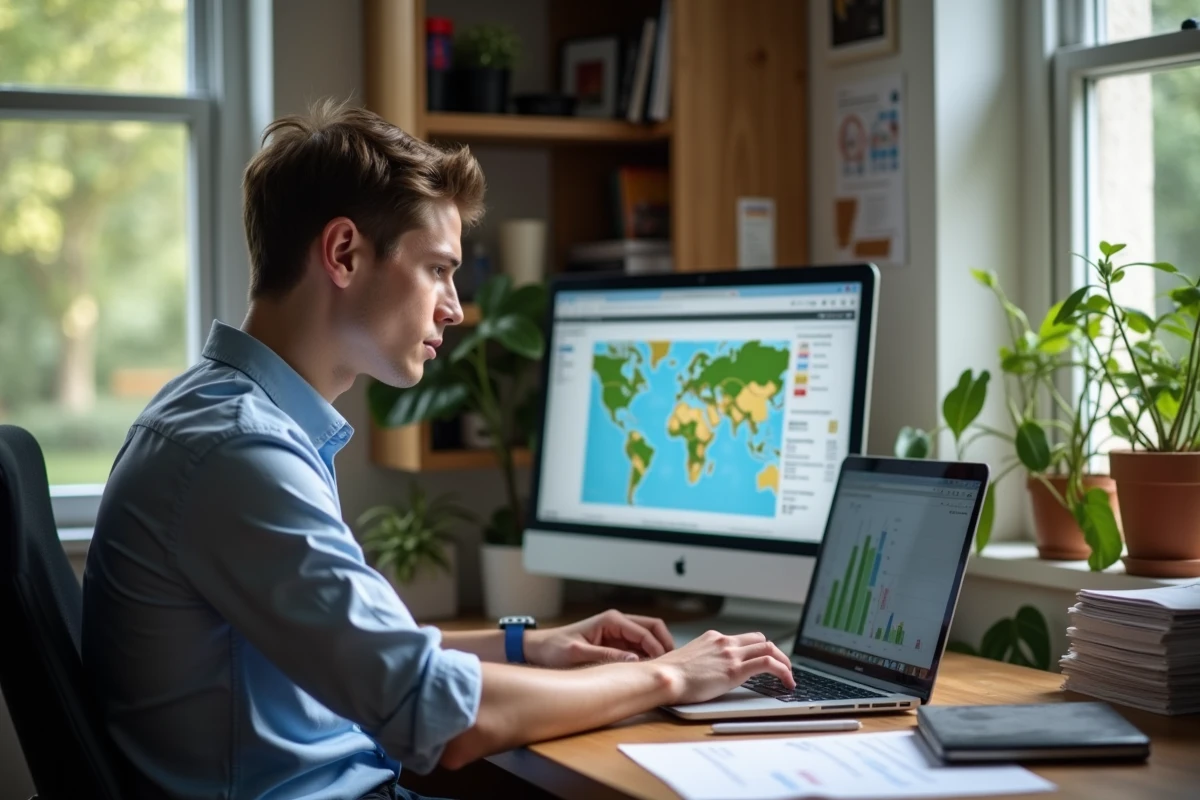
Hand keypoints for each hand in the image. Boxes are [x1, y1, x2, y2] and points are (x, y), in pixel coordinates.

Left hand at [523, 609, 674, 667]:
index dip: (658, 648)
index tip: (663, 666)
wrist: (538, 648)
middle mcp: (617, 622)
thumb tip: (634, 659)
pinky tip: (648, 672)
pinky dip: (647, 657)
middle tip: (670, 666)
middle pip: (652, 628)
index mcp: (611, 620)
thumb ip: (606, 655)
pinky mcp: (615, 642)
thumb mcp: (579, 654)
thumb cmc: (554, 648)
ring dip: (656, 651)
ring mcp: (617, 632)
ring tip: (662, 671)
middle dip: (664, 645)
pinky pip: (638, 647)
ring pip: (647, 638)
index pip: (645, 631)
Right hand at [655, 630, 794, 704]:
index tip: (763, 659)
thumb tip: (703, 673)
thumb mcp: (687, 661)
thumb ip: (701, 662)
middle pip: (759, 639)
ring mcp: (730, 654)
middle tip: (781, 667)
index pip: (742, 638)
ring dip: (784, 661)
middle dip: (774, 652)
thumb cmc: (669, 675)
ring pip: (769, 648)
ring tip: (789, 676)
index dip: (757, 649)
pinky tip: (788, 682)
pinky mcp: (735, 669)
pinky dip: (783, 671)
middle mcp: (724, 641)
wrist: (663, 677)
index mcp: (712, 638)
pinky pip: (769, 664)